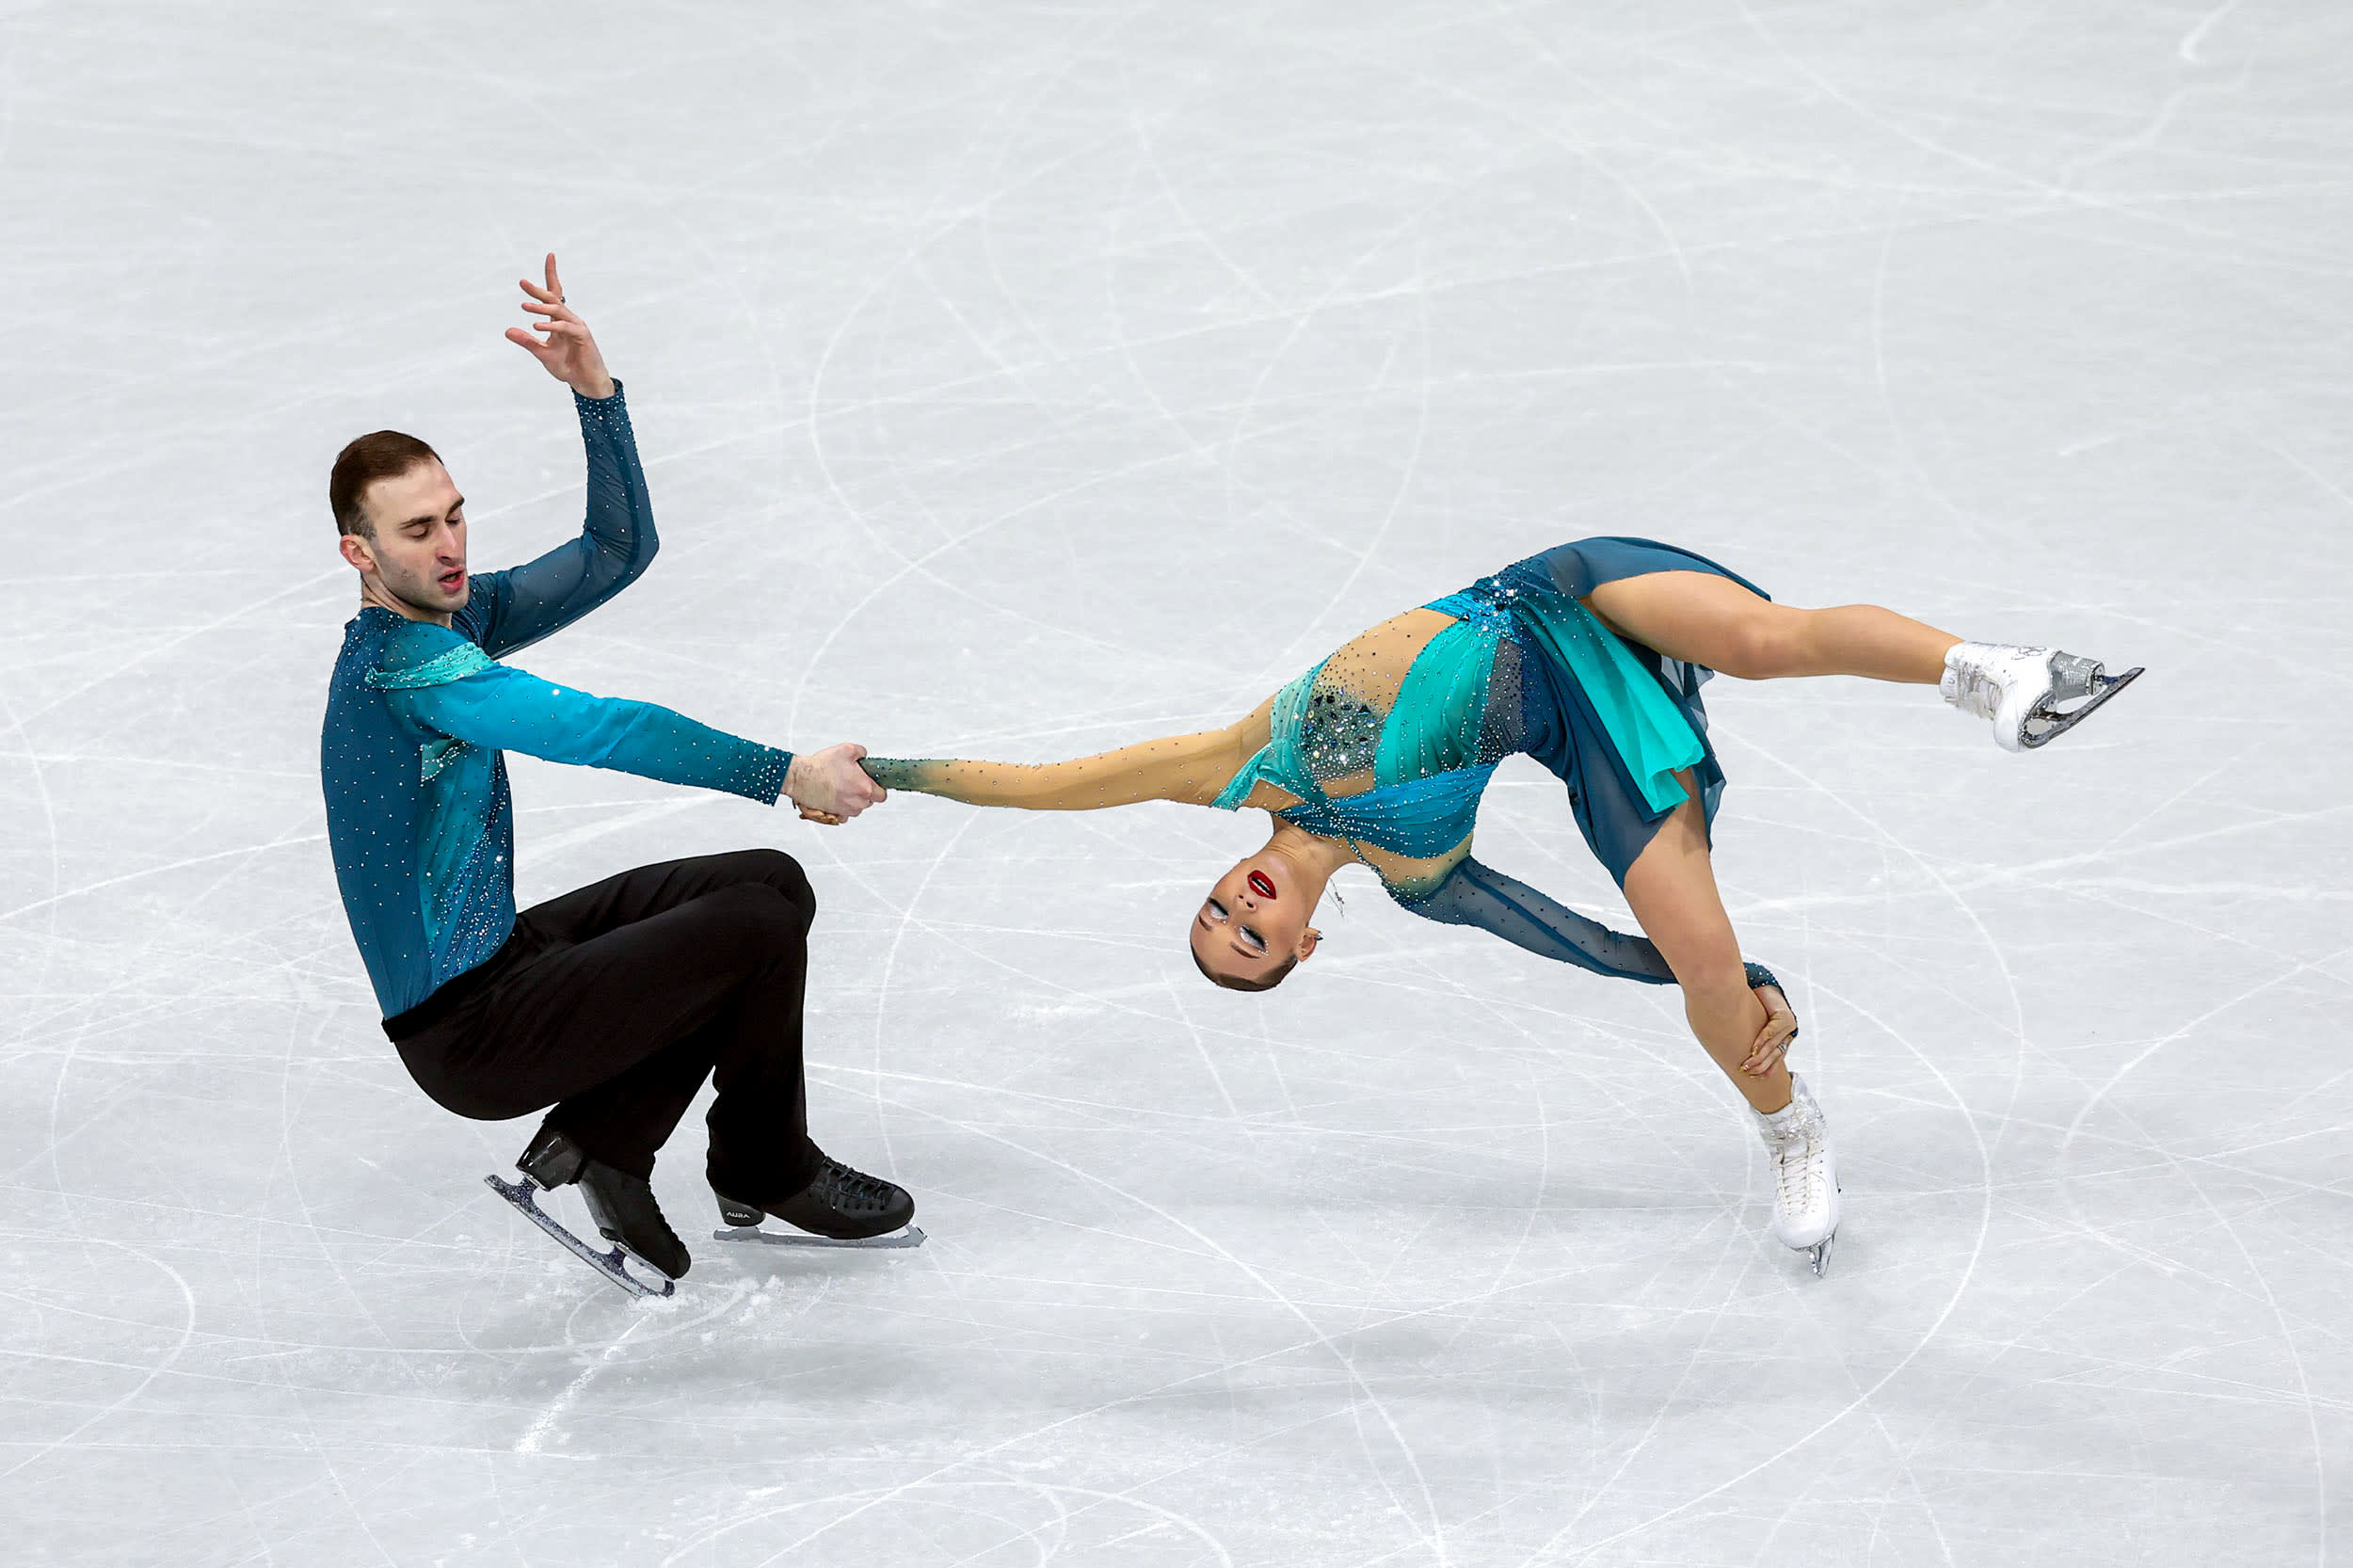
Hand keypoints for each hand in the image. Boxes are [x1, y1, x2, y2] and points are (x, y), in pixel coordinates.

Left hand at [504, 253, 614, 398]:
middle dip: (538, 290)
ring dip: (540, 308)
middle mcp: (568, 319)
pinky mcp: (583, 336)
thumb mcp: (542, 353)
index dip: (551, 275)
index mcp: (559, 320)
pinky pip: (565, 327)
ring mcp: (577, 326)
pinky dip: (551, 326)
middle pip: (554, 298)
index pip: (554, 294)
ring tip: (524, 307)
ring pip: (558, 310)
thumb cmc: (567, 366)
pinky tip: (537, 326)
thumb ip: (527, 341)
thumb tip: (507, 331)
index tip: (550, 256)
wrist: (586, 382)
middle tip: (522, 282)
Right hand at [786, 743, 886, 823]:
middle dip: (864, 792)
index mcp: (864, 787)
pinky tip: (835, 795)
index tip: (871, 783)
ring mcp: (846, 810)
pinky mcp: (835, 814)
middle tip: (852, 781)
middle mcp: (857, 802)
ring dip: (853, 800)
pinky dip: (842, 807)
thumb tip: (864, 756)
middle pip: (869, 801)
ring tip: (841, 786)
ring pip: (857, 808)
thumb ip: (861, 752)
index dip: (878, 788)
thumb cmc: (821, 767)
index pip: (882, 795)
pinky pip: (844, 814)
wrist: (802, 778)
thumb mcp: (846, 750)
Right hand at [1741, 983, 1798, 1076]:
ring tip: (1747, 1064)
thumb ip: (1752, 1039)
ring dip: (1759, 1056)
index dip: (1767, 1068)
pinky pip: (1772, 1032)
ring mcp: (1789, 1025)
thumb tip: (1737, 1054)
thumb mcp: (1755, 1025)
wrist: (1761, 985)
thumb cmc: (1756, 1007)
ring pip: (1773, 1046)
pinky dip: (1762, 1040)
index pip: (1778, 1057)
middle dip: (1761, 1065)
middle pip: (1775, 1054)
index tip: (1755, 1077)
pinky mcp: (1785, 1016)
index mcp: (1784, 1037)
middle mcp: (1789, 1032)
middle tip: (1747, 1071)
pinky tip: (1753, 1048)